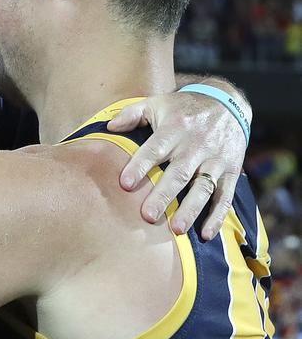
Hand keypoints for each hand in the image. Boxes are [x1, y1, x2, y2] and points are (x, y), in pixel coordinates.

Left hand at [108, 91, 245, 239]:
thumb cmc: (183, 109)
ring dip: (191, 209)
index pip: (155, 149)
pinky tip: (206, 235)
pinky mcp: (230, 171)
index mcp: (174, 128)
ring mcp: (215, 160)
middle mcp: (196, 145)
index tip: (125, 184)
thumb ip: (131, 114)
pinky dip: (218, 216)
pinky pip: (225, 196)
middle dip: (164, 195)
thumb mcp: (157, 103)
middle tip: (148, 216)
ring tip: (177, 230)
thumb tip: (108, 126)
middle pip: (179, 173)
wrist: (227, 103)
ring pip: (203, 187)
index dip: (140, 165)